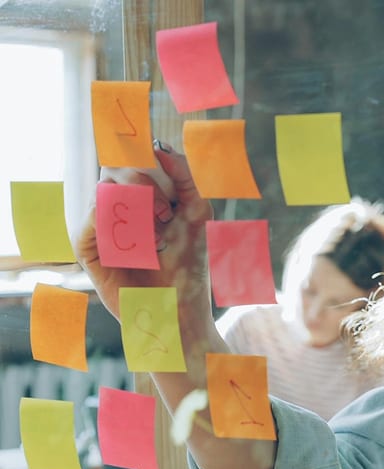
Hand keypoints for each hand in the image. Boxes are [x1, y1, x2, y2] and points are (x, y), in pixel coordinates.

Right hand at [72, 142, 213, 320]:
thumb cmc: (189, 265)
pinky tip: (138, 246)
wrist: (176, 309)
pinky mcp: (87, 247)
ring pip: (106, 190)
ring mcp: (100, 226)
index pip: (132, 157)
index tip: (169, 182)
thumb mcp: (198, 213)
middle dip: (145, 185)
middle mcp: (117, 206)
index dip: (145, 158)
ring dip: (137, 209)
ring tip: (156, 237)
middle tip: (167, 216)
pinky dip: (120, 226)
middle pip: (115, 167)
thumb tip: (160, 146)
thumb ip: (186, 176)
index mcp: (143, 194)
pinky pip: (94, 217)